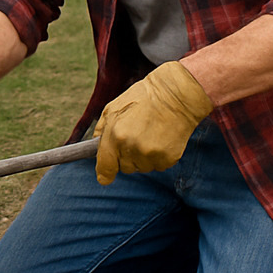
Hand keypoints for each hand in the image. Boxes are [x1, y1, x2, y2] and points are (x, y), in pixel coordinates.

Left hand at [93, 61, 213, 184]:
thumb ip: (102, 128)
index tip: (105, 178)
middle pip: (124, 168)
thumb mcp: (114, 107)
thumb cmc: (143, 98)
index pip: (105, 166)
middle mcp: (131, 147)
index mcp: (115, 134)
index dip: (104, 174)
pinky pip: (158, 166)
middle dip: (127, 157)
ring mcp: (150, 154)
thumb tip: (96, 144)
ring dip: (143, 157)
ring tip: (151, 135)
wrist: (176, 95)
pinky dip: (158, 157)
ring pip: (141, 168)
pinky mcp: (167, 158)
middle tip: (137, 137)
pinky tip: (162, 139)